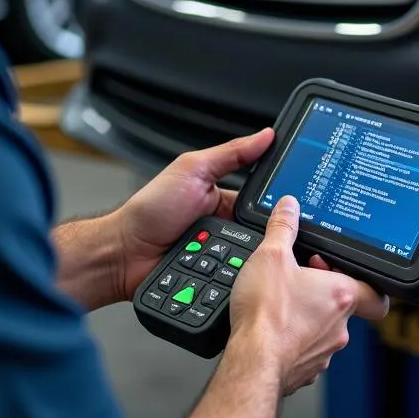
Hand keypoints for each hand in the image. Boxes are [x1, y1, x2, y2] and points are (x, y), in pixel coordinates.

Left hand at [115, 128, 275, 300]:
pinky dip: (238, 276)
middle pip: (262, 234)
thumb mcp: (192, 170)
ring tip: (237, 251)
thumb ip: (230, 154)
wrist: (124, 252)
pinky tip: (235, 273)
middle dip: (262, 234)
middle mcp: (226, 228)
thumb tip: (265, 136)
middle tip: (255, 233)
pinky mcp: (216, 280)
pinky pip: (238, 279)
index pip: (262, 201)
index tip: (295, 201)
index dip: (277, 201)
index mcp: (225, 200)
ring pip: (253, 259)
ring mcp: (222, 256)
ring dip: (249, 256)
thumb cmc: (150, 208)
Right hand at [228, 195, 389, 396]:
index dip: (363, 280)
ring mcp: (324, 351)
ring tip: (280, 302)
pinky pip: (306, 349)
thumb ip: (283, 228)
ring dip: (308, 315)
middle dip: (322, 290)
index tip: (342, 270)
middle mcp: (339, 326)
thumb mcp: (271, 255)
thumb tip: (289, 207)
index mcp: (340, 296)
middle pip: (344, 306)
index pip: (375, 293)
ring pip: (325, 329)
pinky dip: (293, 338)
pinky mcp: (305, 369)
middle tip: (298, 278)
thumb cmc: (267, 314)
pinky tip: (272, 328)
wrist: (252, 361)